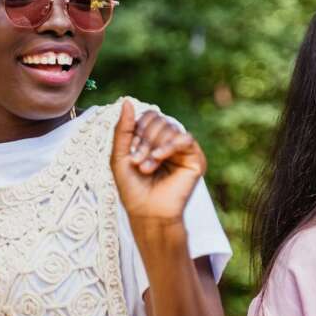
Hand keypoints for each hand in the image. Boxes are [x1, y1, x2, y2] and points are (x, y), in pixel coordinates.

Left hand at [110, 100, 206, 224]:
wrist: (147, 213)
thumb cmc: (132, 189)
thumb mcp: (119, 156)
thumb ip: (123, 129)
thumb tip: (127, 101)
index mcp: (151, 140)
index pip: (147, 117)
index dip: (137, 130)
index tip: (130, 153)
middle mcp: (167, 142)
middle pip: (158, 120)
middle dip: (144, 140)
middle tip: (138, 162)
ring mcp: (181, 150)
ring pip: (170, 128)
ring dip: (154, 146)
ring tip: (147, 167)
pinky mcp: (195, 159)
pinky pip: (185, 138)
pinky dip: (170, 145)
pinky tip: (160, 158)